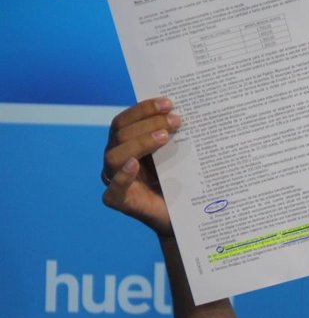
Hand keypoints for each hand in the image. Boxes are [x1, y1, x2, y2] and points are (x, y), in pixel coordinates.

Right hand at [101, 98, 180, 236]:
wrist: (183, 215)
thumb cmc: (179, 180)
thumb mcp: (177, 155)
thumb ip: (174, 136)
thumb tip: (186, 110)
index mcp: (126, 144)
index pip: (126, 120)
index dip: (144, 109)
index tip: (169, 102)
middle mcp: (116, 158)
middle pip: (120, 134)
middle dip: (149, 123)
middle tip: (176, 120)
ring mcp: (114, 180)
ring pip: (114, 156)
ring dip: (140, 142)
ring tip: (164, 137)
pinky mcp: (119, 201)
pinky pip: (114, 189)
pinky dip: (123, 175)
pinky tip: (134, 164)